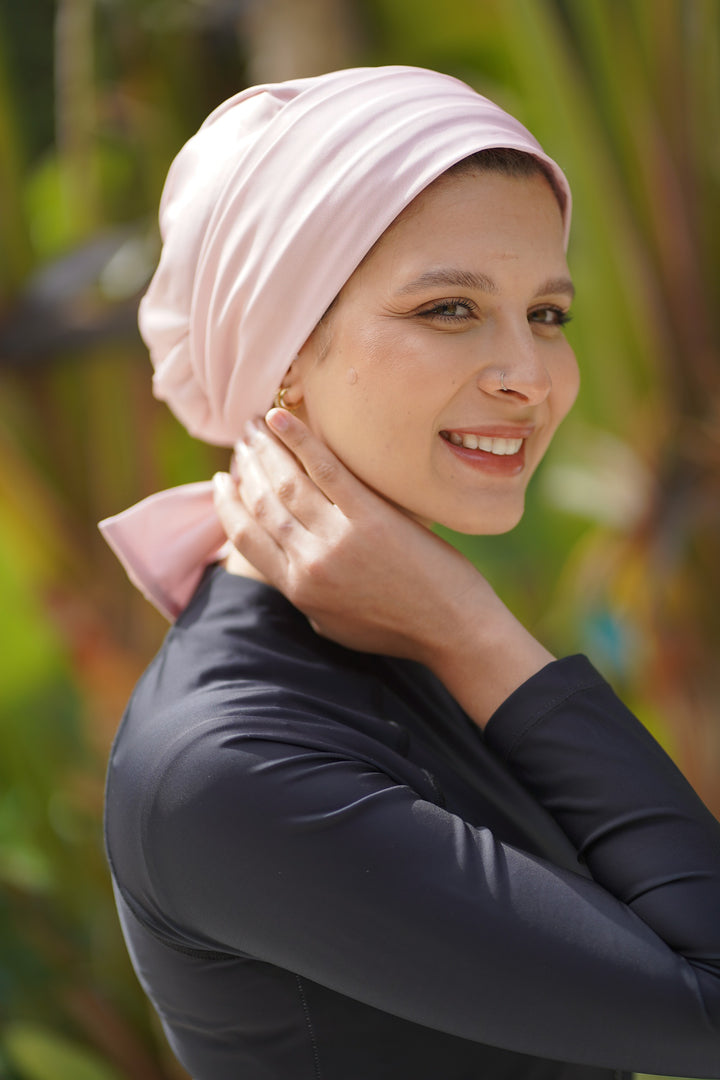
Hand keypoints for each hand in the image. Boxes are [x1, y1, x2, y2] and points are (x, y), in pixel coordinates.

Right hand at [213, 410, 553, 724]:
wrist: (452, 629)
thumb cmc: (396, 629)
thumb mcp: (333, 622)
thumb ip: (304, 592)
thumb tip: (283, 561)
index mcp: (297, 590)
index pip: (245, 537)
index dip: (227, 505)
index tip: (222, 482)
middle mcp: (310, 563)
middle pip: (261, 503)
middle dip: (245, 466)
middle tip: (241, 442)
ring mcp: (339, 539)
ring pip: (286, 483)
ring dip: (265, 449)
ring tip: (255, 427)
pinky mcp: (371, 517)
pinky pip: (326, 469)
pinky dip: (299, 440)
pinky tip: (280, 418)